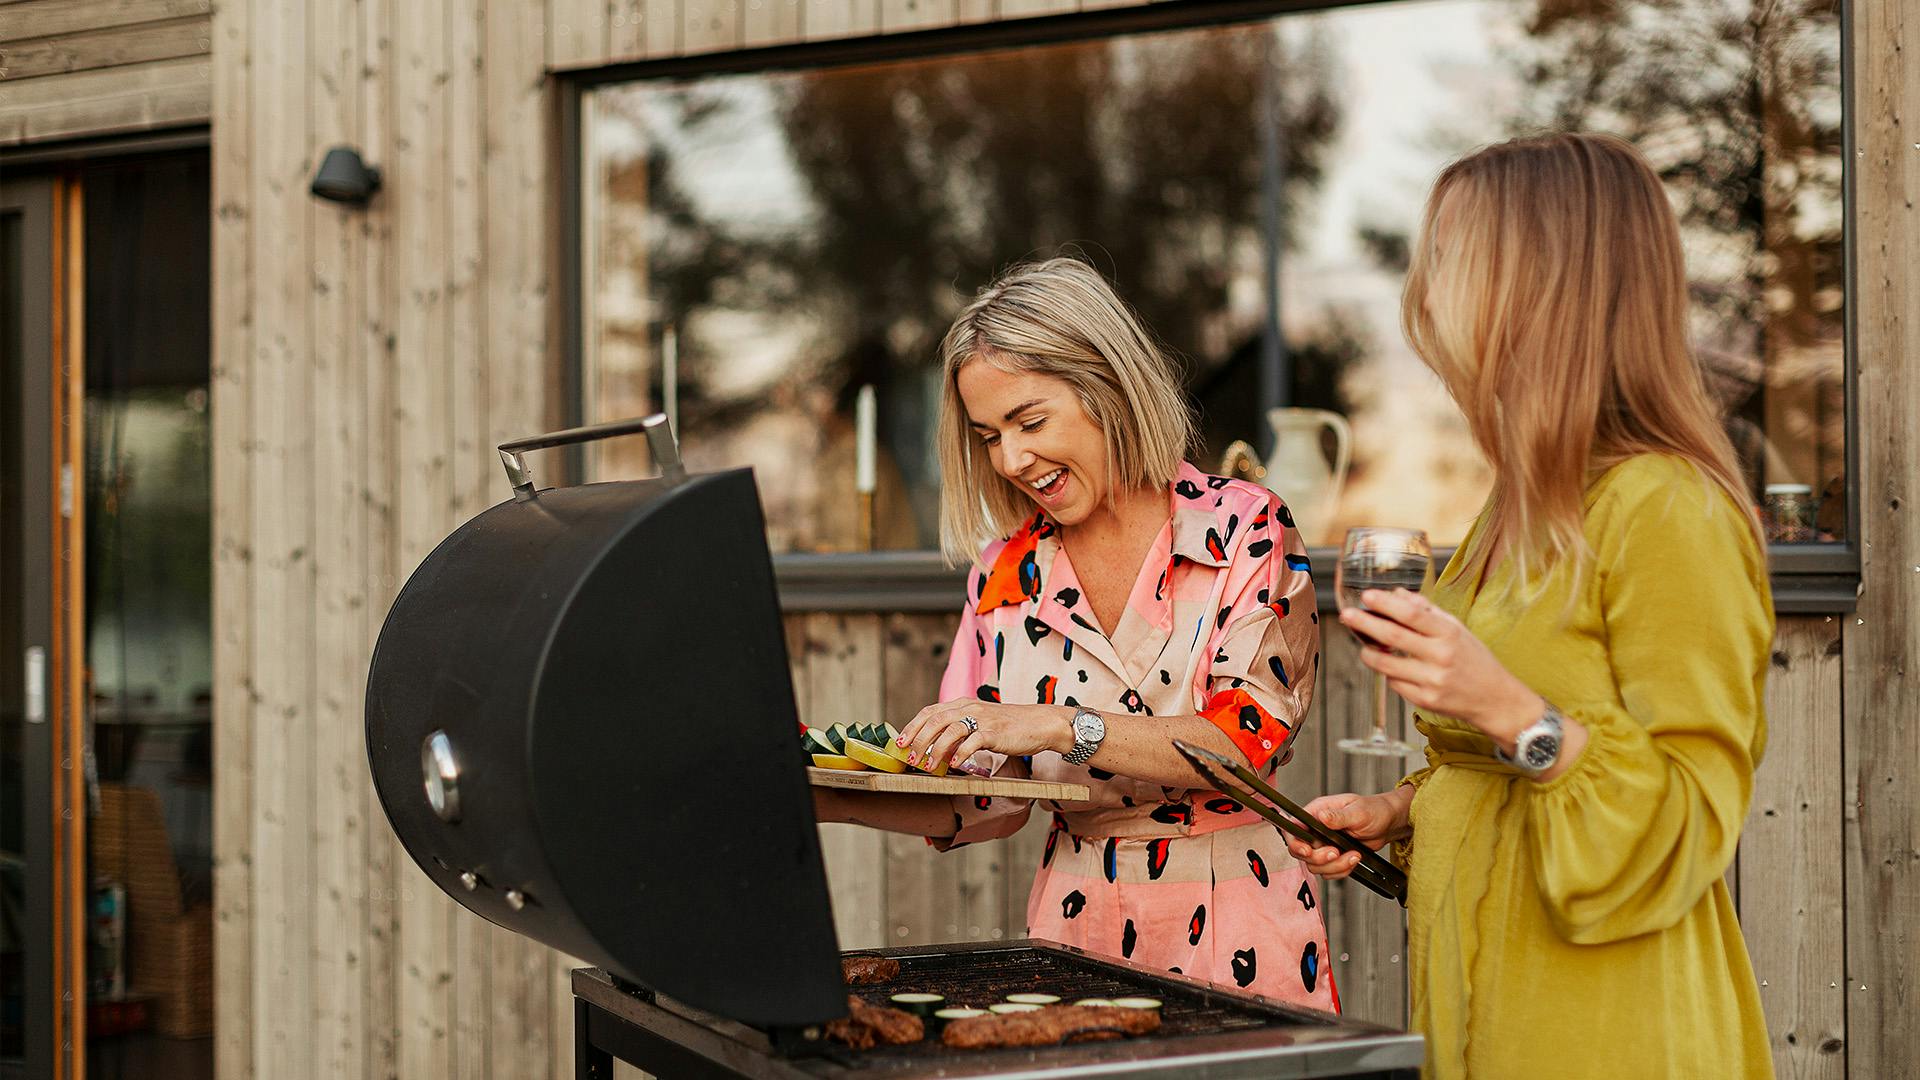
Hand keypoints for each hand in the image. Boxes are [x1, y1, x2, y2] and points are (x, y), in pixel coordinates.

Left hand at [896, 699, 1070, 770]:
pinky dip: (960, 755)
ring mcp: (983, 719)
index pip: (930, 711)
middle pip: (935, 720)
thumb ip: (961, 730)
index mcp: (964, 704)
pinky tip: (954, 766)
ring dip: (935, 750)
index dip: (913, 726)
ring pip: (951, 731)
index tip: (900, 742)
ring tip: (928, 766)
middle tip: (909, 757)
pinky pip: (973, 742)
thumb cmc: (1010, 727)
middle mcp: (970, 707)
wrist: (1040, 723)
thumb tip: (938, 749)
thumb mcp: (981, 722)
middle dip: (918, 739)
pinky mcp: (996, 732)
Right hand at [1283, 791, 1406, 879]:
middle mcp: (1316, 829)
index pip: (1294, 828)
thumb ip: (1338, 816)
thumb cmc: (1374, 810)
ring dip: (1335, 866)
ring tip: (1353, 855)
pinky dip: (1341, 871)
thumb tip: (1322, 816)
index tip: (1307, 851)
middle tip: (1337, 853)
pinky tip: (1353, 860)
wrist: (1387, 824)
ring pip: (1315, 865)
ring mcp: (1324, 844)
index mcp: (1317, 812)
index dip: (1296, 843)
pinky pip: (1328, 871)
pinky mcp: (1333, 856)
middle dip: (1319, 858)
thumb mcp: (1358, 812)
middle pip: (1301, 852)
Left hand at [1340, 588, 1545, 746]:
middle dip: (1365, 624)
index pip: (1412, 614)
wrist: (1494, 698)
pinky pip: (1394, 683)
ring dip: (1369, 653)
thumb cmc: (1473, 658)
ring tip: (1363, 644)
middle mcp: (1440, 657)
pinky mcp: (1424, 700)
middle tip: (1347, 615)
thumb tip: (1396, 593)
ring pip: (1386, 665)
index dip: (1386, 604)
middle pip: (1393, 637)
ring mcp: (1431, 681)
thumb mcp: (1456, 629)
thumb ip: (1427, 611)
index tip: (1366, 596)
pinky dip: (1388, 673)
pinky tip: (1393, 667)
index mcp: (1449, 634)